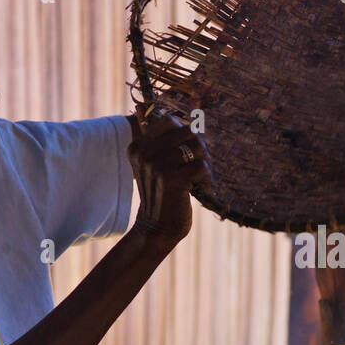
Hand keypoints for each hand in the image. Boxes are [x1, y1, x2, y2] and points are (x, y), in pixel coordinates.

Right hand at [126, 109, 209, 244]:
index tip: (186, 153)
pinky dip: (206, 178)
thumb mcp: (155, 165)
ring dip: (204, 163)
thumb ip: (163, 142)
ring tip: (198, 178)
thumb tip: (177, 116)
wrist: (157, 228)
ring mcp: (158, 165)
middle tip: (198, 166)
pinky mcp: (173, 179)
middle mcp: (145, 153)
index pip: (169, 121)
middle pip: (188, 132)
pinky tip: (199, 189)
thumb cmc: (162, 195)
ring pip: (197, 147)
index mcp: (138, 146)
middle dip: (199, 148)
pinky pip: (202, 166)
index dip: (185, 135)